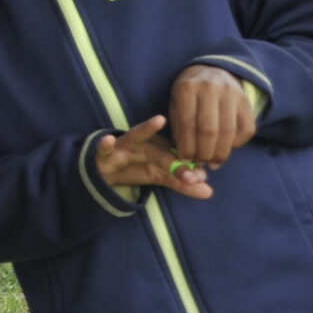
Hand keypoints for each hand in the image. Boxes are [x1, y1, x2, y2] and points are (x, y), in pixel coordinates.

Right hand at [94, 114, 211, 198]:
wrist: (103, 170)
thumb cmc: (134, 167)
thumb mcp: (159, 176)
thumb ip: (182, 184)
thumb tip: (209, 192)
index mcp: (158, 147)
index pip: (176, 152)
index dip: (188, 163)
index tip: (201, 176)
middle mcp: (143, 143)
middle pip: (160, 149)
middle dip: (173, 161)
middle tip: (189, 174)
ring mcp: (123, 146)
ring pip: (136, 137)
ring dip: (146, 128)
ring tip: (159, 120)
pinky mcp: (104, 153)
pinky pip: (103, 148)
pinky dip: (104, 144)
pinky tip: (108, 140)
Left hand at [167, 65, 256, 168]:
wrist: (212, 71)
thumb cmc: (190, 95)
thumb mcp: (177, 105)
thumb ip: (180, 129)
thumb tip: (187, 158)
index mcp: (187, 88)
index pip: (187, 124)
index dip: (187, 146)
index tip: (186, 159)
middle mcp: (210, 88)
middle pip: (209, 130)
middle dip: (205, 152)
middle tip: (201, 162)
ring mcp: (231, 93)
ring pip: (229, 131)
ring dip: (221, 152)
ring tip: (214, 161)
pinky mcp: (247, 101)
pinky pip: (246, 129)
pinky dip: (237, 144)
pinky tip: (227, 147)